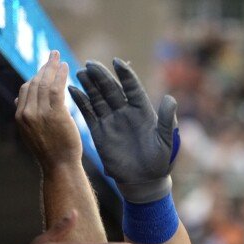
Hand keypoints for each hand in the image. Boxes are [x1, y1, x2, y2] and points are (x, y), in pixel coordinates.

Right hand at [15, 51, 82, 170]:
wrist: (59, 167)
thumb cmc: (50, 153)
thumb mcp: (32, 133)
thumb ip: (26, 116)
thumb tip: (18, 100)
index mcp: (20, 117)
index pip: (26, 90)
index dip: (35, 77)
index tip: (45, 69)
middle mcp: (27, 113)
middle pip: (34, 83)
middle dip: (44, 67)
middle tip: (52, 55)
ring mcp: (40, 113)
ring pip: (44, 83)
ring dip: (52, 67)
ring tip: (58, 56)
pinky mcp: (55, 114)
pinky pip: (57, 88)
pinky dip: (60, 75)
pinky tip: (65, 67)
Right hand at [70, 58, 179, 202]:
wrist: (144, 181)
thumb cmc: (160, 162)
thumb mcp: (166, 141)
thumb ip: (166, 120)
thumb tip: (170, 99)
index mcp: (143, 110)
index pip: (132, 87)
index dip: (125, 74)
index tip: (116, 62)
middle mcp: (125, 112)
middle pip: (112, 89)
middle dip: (101, 76)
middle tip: (90, 64)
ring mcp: (111, 120)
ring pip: (98, 98)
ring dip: (89, 85)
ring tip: (80, 72)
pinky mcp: (99, 132)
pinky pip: (88, 113)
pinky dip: (80, 102)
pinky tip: (72, 90)